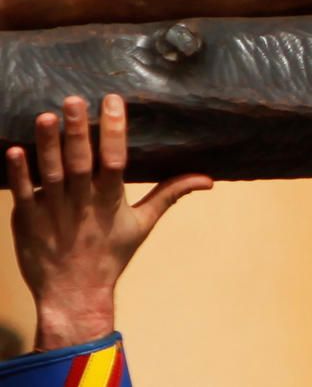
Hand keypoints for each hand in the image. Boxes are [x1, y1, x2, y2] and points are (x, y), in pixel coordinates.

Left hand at [5, 95, 212, 350]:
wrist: (74, 295)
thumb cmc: (110, 256)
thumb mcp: (144, 223)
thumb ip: (170, 194)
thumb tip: (207, 179)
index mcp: (111, 201)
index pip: (115, 160)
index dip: (114, 130)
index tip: (113, 101)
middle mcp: (83, 204)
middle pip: (80, 163)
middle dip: (77, 131)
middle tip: (73, 100)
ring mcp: (53, 213)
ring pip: (50, 173)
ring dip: (48, 146)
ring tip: (46, 117)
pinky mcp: (27, 222)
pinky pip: (22, 194)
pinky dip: (19, 174)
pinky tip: (15, 150)